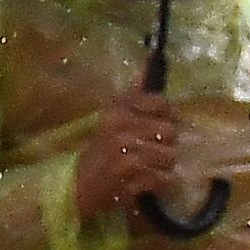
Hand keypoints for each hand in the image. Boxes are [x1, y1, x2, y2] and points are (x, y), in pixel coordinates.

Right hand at [71, 94, 186, 222]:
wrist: (79, 185)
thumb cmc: (101, 149)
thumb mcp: (112, 117)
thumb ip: (133, 94)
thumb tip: (147, 64)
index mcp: (116, 112)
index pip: (160, 104)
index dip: (168, 114)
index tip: (163, 123)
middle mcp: (120, 132)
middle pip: (169, 131)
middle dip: (168, 142)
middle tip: (158, 149)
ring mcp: (125, 158)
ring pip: (169, 156)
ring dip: (166, 164)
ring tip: (154, 166)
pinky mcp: (129, 183)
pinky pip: (163, 179)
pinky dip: (162, 182)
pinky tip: (151, 181)